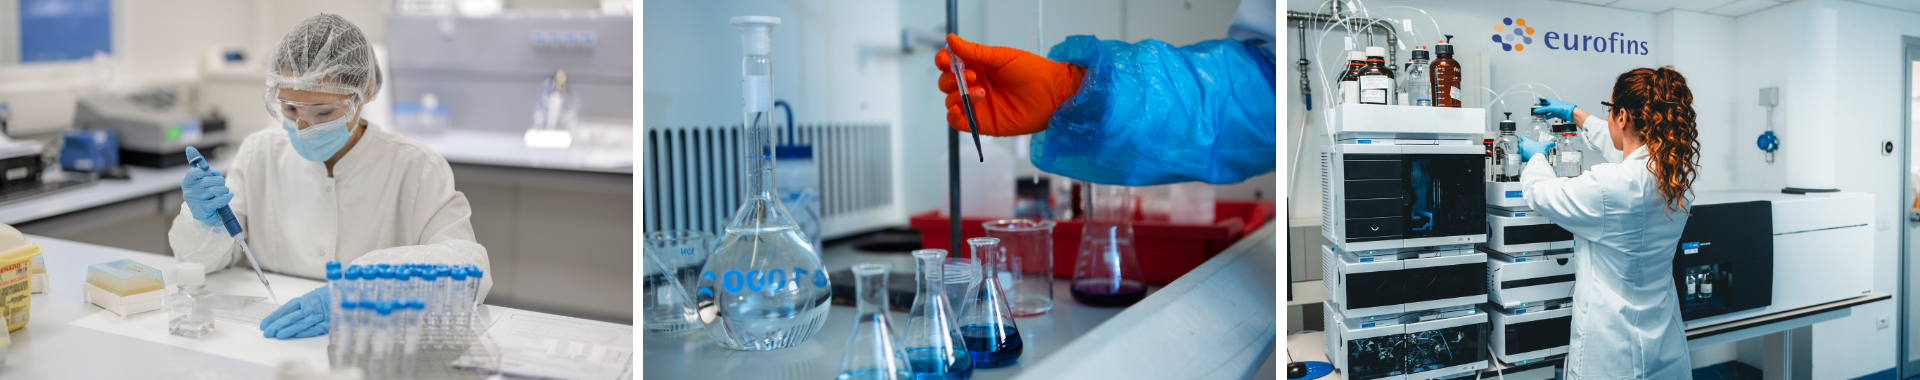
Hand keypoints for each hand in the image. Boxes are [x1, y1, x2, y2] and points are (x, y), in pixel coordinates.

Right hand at [180, 147, 232, 226]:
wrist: (205, 213)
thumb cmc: (204, 192)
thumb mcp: (202, 178)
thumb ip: (199, 165)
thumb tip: (190, 148)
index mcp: (187, 182)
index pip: (195, 172)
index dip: (207, 172)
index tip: (213, 174)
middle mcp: (188, 191)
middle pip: (208, 181)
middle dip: (219, 181)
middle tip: (222, 183)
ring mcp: (195, 201)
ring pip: (214, 190)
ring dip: (223, 189)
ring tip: (224, 191)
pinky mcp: (202, 210)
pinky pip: (217, 201)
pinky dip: (226, 197)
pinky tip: (228, 196)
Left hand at [262, 285, 328, 338]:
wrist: (350, 292)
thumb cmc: (331, 295)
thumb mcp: (314, 297)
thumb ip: (301, 306)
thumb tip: (283, 316)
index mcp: (306, 299)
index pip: (286, 309)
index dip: (274, 316)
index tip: (264, 324)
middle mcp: (312, 306)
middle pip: (291, 316)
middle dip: (277, 325)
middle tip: (267, 332)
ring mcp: (320, 315)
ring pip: (301, 323)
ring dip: (288, 330)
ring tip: (277, 335)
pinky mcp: (329, 322)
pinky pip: (316, 328)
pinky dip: (306, 331)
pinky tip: (296, 335)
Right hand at [936, 34, 1085, 135]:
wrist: (1051, 94)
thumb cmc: (1032, 71)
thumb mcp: (1001, 57)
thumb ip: (973, 51)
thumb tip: (950, 39)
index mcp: (978, 66)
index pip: (950, 64)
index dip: (943, 61)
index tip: (945, 61)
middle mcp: (975, 85)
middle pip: (947, 83)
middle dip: (951, 79)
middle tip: (972, 76)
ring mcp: (978, 105)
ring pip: (951, 101)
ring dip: (958, 96)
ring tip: (981, 92)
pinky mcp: (983, 123)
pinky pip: (959, 122)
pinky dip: (953, 117)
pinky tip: (959, 110)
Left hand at [1520, 136, 1555, 161]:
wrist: (1537, 158)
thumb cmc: (1540, 151)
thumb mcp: (1545, 145)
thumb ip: (1549, 143)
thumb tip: (1553, 143)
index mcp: (1527, 141)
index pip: (1522, 137)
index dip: (1524, 137)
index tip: (1525, 138)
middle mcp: (1523, 146)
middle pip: (1519, 143)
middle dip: (1522, 145)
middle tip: (1526, 146)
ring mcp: (1521, 152)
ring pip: (1518, 150)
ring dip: (1520, 151)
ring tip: (1524, 153)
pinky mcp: (1521, 157)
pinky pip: (1519, 157)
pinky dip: (1521, 158)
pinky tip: (1523, 158)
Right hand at [1533, 98, 1576, 121]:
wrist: (1569, 113)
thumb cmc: (1562, 107)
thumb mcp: (1551, 108)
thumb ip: (1543, 109)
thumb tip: (1536, 110)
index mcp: (1550, 101)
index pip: (1542, 101)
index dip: (1538, 104)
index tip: (1535, 108)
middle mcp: (1551, 104)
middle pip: (1543, 106)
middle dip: (1540, 109)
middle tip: (1536, 112)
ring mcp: (1553, 109)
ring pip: (1546, 111)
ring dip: (1543, 113)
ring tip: (1540, 116)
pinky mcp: (1555, 113)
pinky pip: (1549, 115)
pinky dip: (1547, 116)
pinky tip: (1545, 118)